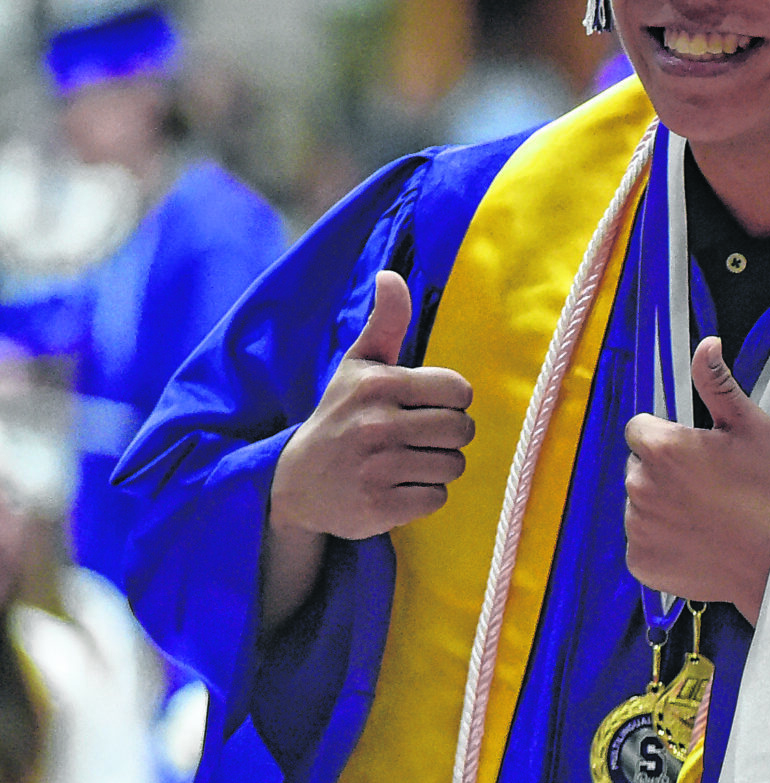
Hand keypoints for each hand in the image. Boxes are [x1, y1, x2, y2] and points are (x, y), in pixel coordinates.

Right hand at [271, 271, 475, 540]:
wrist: (293, 484)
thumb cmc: (339, 416)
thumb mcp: (357, 366)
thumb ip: (386, 323)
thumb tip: (390, 274)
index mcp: (378, 385)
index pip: (459, 391)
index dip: (449, 401)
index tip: (422, 406)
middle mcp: (376, 425)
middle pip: (463, 430)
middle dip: (446, 435)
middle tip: (415, 438)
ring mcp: (377, 470)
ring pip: (454, 465)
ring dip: (436, 466)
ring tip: (403, 463)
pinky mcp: (380, 508)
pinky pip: (438, 498)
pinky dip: (423, 497)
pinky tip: (396, 488)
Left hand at [623, 337, 769, 622]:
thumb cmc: (768, 490)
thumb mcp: (751, 427)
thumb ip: (718, 384)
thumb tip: (706, 343)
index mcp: (661, 447)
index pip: (640, 429)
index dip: (669, 438)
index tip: (698, 453)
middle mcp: (638, 485)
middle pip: (639, 466)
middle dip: (664, 472)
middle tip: (708, 486)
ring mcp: (636, 526)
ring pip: (640, 504)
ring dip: (663, 506)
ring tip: (706, 516)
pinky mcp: (640, 560)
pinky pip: (642, 541)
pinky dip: (662, 541)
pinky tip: (697, 541)